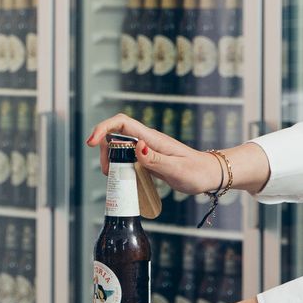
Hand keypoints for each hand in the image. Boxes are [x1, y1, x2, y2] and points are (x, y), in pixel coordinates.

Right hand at [85, 114, 221, 195]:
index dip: (103, 128)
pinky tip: (122, 179)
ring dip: (110, 159)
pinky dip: (118, 166)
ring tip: (112, 176)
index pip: (121, 123)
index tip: (92, 142)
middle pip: (115, 134)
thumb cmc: (196, 172)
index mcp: (152, 139)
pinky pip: (126, 157)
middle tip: (106, 171)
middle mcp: (147, 141)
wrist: (210, 175)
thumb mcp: (176, 169)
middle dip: (103, 149)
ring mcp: (147, 149)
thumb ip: (155, 159)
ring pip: (119, 146)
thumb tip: (136, 147)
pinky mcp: (148, 159)